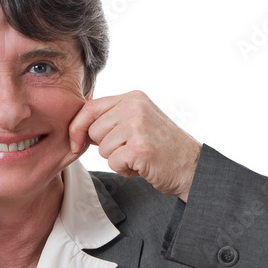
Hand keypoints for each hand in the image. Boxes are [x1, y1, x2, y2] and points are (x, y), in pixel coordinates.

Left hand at [67, 91, 201, 200]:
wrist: (191, 167)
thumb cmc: (162, 149)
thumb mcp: (138, 122)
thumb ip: (112, 119)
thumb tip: (78, 126)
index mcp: (133, 98)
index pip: (90, 107)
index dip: (77, 127)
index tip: (76, 142)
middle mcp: (135, 107)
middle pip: (94, 130)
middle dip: (106, 147)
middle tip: (129, 150)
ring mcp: (138, 126)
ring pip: (103, 149)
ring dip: (117, 159)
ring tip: (138, 157)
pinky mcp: (139, 147)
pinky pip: (113, 162)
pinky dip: (124, 170)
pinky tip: (141, 166)